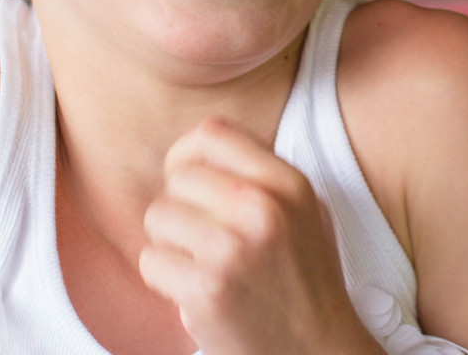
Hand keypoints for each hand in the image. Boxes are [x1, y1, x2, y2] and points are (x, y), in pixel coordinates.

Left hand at [139, 117, 384, 354]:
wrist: (316, 348)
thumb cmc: (303, 278)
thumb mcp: (303, 211)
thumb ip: (257, 175)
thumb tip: (192, 151)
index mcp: (288, 184)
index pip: (212, 133)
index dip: (186, 154)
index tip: (186, 182)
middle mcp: (263, 209)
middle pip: (177, 179)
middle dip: (180, 209)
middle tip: (203, 241)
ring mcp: (234, 250)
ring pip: (157, 217)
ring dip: (170, 245)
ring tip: (202, 266)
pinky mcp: (207, 289)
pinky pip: (151, 261)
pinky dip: (165, 280)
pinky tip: (197, 291)